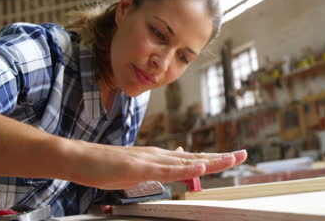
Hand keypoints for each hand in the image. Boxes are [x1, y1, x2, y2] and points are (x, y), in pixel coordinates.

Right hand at [65, 140, 246, 189]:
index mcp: (160, 157)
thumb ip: (158, 164)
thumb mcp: (138, 165)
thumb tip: (179, 157)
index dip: (214, 158)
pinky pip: (165, 170)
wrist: (80, 158)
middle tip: (243, 154)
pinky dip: (185, 169)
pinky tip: (200, 167)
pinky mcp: (139, 167)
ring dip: (210, 161)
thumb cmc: (106, 164)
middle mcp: (159, 155)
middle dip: (221, 157)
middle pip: (196, 157)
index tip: (232, 157)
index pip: (192, 158)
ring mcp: (150, 160)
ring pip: (186, 162)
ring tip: (231, 159)